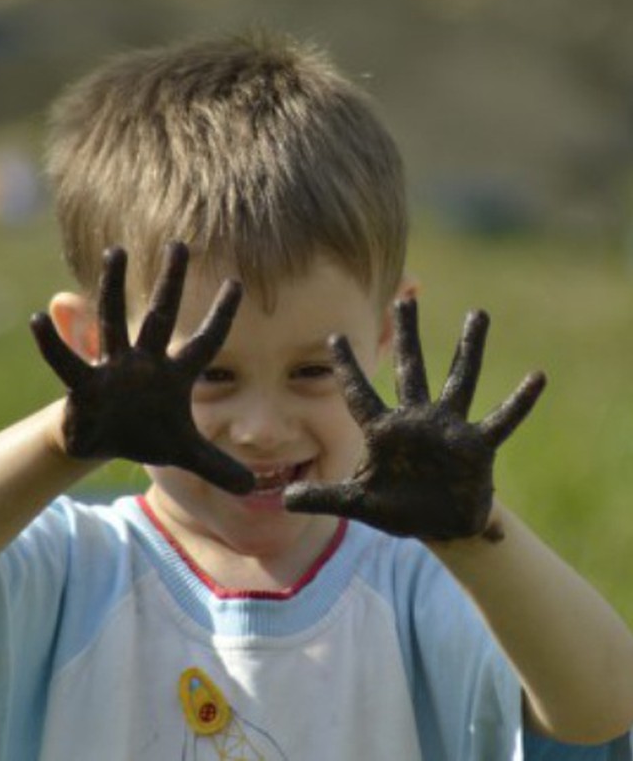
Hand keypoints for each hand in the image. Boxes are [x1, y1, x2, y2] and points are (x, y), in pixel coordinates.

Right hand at [30, 242, 254, 493]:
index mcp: (175, 376)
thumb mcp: (185, 453)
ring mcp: (114, 369)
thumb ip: (217, 465)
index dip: (220, 316)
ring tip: (117, 253)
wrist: (103, 443)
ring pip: (114, 322)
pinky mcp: (85, 386)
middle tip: (181, 245)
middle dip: (170, 284)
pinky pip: (67, 362)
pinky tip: (39, 318)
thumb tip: (251, 486)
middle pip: (161, 317)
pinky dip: (53, 344)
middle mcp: (146, 363)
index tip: (237, 283)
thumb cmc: (147, 434)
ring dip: (114, 289)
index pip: (206, 342)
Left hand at [283, 299, 545, 541]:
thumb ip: (324, 497)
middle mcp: (417, 420)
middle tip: (406, 297)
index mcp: (384, 431)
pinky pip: (500, 420)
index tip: (334, 336)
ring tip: (477, 313)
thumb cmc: (398, 508)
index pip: (360, 393)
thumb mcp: (358, 503)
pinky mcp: (477, 446)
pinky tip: (537, 377)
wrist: (438, 525)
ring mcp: (449, 429)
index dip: (347, 367)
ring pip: (458, 379)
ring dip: (468, 348)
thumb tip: (283, 498)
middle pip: (411, 369)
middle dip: (408, 335)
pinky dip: (518, 403)